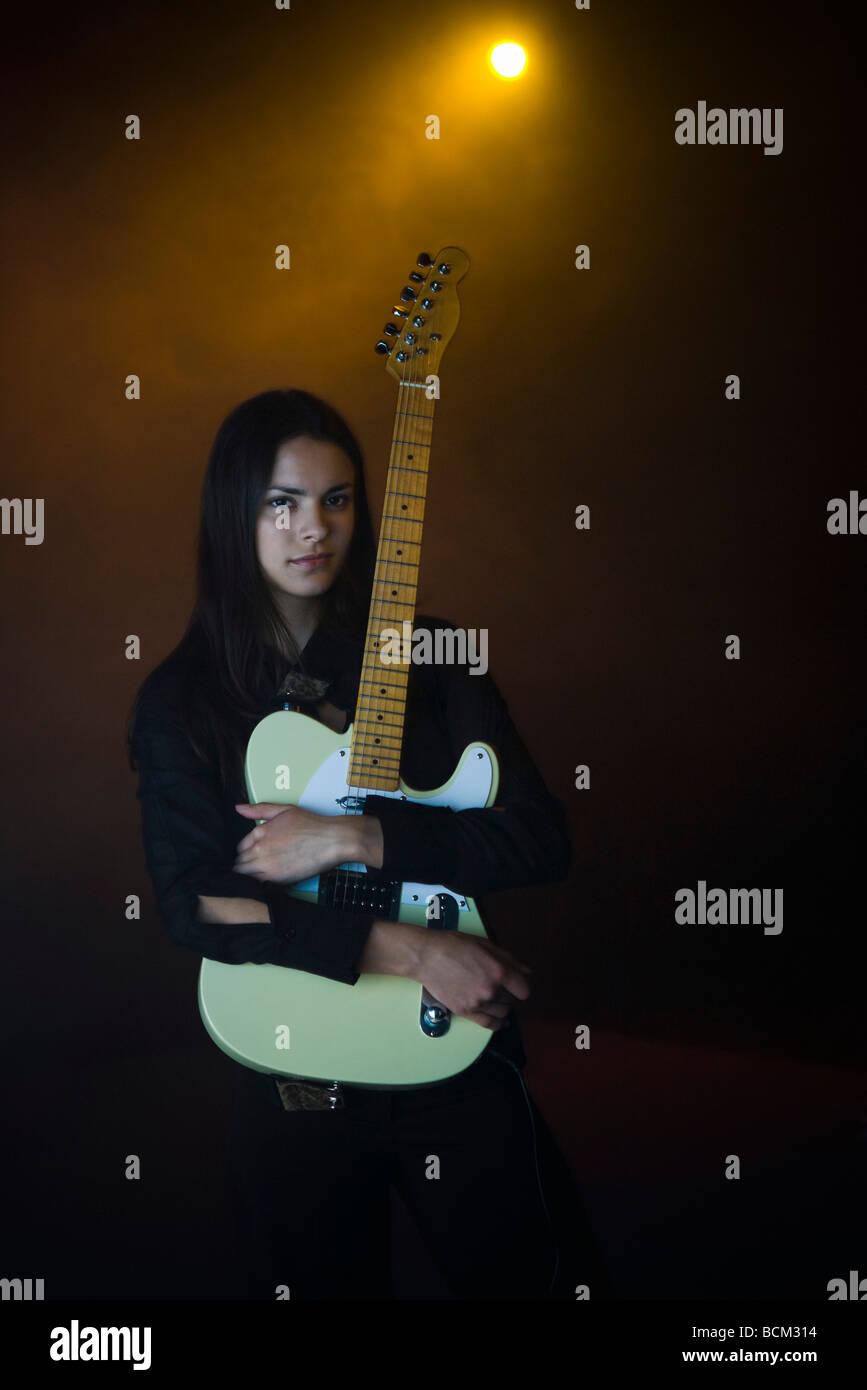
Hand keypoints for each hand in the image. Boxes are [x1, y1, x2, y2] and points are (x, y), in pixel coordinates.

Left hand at [232, 803, 355, 883]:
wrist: (331, 840)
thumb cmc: (311, 824)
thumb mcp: (285, 810)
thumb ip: (259, 809)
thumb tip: (238, 808)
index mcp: (260, 832)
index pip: (240, 847)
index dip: (245, 852)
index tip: (252, 855)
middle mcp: (259, 849)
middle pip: (240, 863)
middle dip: (244, 864)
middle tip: (255, 866)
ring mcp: (266, 865)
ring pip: (245, 875)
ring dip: (249, 875)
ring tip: (259, 875)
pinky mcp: (276, 879)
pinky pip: (257, 884)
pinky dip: (258, 883)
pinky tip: (266, 880)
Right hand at [415, 930, 532, 1031]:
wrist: (426, 957)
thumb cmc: (452, 946)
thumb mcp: (485, 944)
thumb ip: (509, 959)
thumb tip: (527, 971)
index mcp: (498, 971)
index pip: (523, 990)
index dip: (521, 987)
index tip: (517, 985)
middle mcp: (490, 989)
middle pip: (512, 1001)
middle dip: (509, 994)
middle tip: (501, 987)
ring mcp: (478, 1002)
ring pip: (502, 1013)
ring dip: (503, 1007)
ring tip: (496, 998)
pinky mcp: (465, 1011)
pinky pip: (488, 1024)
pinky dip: (497, 1024)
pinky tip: (500, 1021)